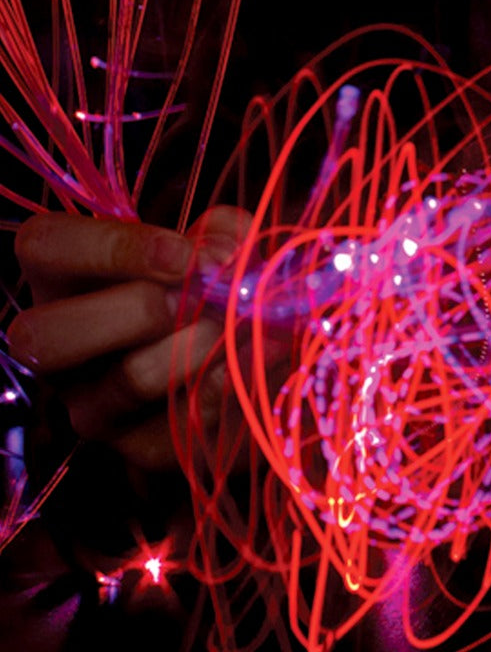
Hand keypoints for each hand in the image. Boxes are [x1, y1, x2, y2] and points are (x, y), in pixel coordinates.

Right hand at [8, 206, 249, 470]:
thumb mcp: (217, 240)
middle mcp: (58, 347)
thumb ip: (222, 234)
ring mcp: (92, 404)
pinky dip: (230, 382)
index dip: (113, 248)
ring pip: (129, 379)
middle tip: (199, 297)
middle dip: (137, 309)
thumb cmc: (216, 280)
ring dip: (202, 344)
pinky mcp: (141, 446)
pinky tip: (258, 355)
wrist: (252, 349)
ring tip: (244, 322)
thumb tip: (220, 260)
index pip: (44, 247)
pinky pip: (180, 421)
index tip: (183, 254)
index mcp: (64, 276)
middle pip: (45, 335)